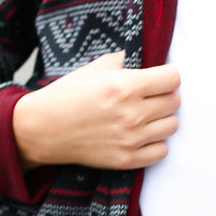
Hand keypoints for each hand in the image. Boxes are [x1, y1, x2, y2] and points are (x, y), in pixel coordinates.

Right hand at [12, 51, 179, 169]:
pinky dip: (155, 142)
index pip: (172, 78)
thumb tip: (142, 56)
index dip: (167, 76)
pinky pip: (161, 150)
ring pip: (172, 125)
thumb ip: (122, 60)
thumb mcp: (93, 69)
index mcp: (124, 86)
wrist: (41, 129)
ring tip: (145, 115)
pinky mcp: (125, 159)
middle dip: (165, 95)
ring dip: (162, 118)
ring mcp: (130, 139)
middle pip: (174, 102)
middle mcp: (131, 113)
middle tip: (149, 96)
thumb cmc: (66, 95)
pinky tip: (142, 135)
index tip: (159, 78)